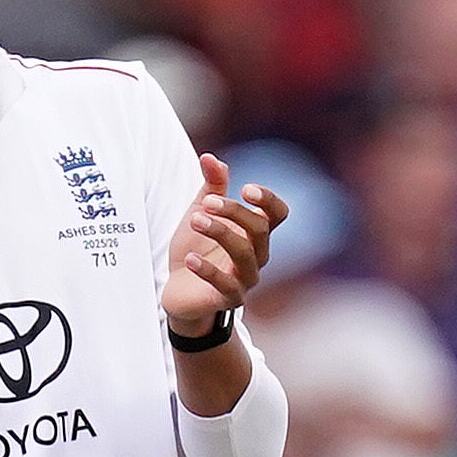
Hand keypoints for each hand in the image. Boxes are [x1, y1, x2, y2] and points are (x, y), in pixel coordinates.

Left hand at [162, 155, 286, 331]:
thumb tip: (209, 157)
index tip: (245, 188)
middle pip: (259, 229)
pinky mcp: (229, 299)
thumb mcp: (200, 213)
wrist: (178, 290)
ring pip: (244, 253)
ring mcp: (245, 278)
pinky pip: (227, 285)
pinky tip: (190, 259)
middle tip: (205, 203)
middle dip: (233, 211)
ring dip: (220, 232)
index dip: (268, 200)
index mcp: (254, 232)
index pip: (278, 214)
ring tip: (194, 220)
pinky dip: (208, 270)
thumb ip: (210, 187)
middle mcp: (257, 255)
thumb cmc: (196, 249)